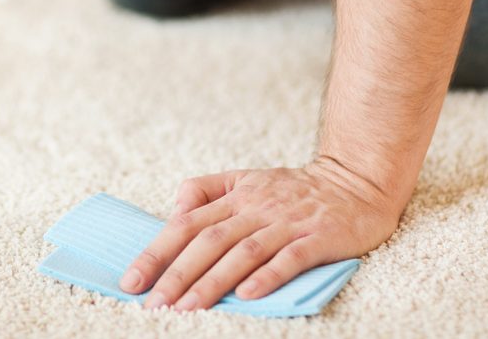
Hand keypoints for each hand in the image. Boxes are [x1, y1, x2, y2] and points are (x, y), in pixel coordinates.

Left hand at [119, 157, 400, 310]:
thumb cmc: (296, 189)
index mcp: (237, 196)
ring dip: (213, 281)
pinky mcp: (318, 237)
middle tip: (152, 304)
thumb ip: (208, 190)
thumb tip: (173, 211)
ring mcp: (287, 222)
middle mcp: (257, 208)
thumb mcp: (247, 179)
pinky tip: (249, 296)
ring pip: (243, 251)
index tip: (132, 280)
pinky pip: (290, 258)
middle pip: (209, 240)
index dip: (158, 251)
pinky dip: (269, 276)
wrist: (356, 182)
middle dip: (176, 273)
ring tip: (187, 309)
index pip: (188, 222)